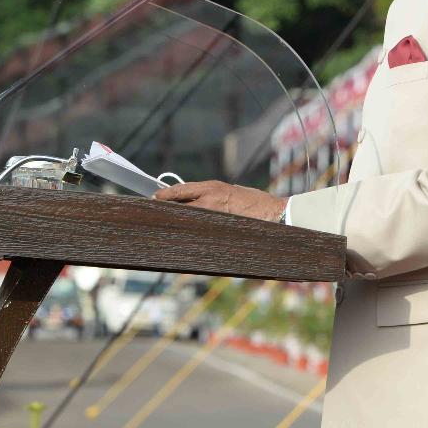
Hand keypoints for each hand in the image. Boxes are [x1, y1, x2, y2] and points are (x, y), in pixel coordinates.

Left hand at [153, 181, 285, 222]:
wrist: (273, 214)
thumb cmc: (256, 202)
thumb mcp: (233, 191)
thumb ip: (217, 195)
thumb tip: (203, 199)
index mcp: (212, 188)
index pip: (181, 190)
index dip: (166, 194)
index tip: (154, 196)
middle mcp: (209, 201)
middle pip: (179, 205)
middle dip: (166, 208)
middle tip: (154, 213)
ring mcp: (212, 217)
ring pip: (187, 219)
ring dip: (177, 222)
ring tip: (164, 226)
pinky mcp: (218, 230)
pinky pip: (199, 232)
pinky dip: (190, 235)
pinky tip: (183, 239)